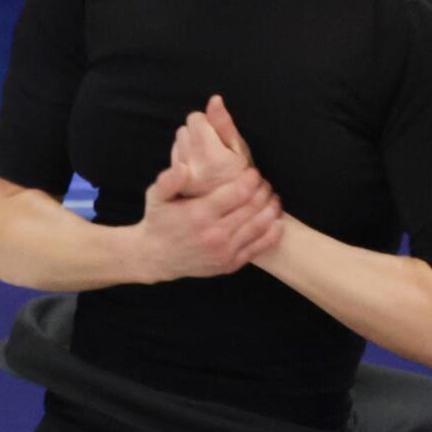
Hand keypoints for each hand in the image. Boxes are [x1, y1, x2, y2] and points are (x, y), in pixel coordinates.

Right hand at [137, 95, 282, 280]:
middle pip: (253, 207)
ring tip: (273, 198)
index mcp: (200, 213)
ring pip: (259, 226)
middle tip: (265, 183)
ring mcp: (224, 251)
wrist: (154, 257)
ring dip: (271, 209)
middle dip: (263, 191)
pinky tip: (277, 221)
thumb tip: (184, 167)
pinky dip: (272, 233)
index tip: (254, 173)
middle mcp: (215, 234)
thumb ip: (169, 180)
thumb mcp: (156, 196)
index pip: (238, 192)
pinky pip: (258, 248)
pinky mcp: (229, 264)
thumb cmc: (158, 222)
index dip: (251, 179)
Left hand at [167, 92, 252, 193]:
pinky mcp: (176, 186)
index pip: (195, 118)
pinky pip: (174, 160)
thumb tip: (214, 100)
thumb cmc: (242, 176)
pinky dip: (183, 160)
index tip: (218, 137)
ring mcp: (182, 177)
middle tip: (213, 151)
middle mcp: (191, 164)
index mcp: (208, 153)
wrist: (235, 209)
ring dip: (188, 147)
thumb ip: (224, 124)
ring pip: (177, 143)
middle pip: (183, 129)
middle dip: (196, 135)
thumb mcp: (240, 149)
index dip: (207, 123)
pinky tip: (198, 171)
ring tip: (206, 162)